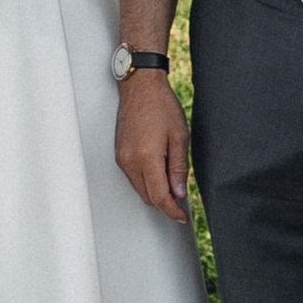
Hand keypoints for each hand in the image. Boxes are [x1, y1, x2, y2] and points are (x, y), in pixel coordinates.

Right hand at [116, 71, 189, 221]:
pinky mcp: (119, 154)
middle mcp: (130, 161)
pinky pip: (134, 177)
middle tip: (182, 197)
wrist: (140, 86)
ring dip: (155, 190)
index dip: (172, 210)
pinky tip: (159, 169)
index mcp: (147, 158)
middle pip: (148, 197)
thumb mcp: (180, 137)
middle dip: (165, 202)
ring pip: (140, 189)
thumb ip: (179, 169)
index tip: (182, 216)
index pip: (159, 197)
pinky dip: (147, 180)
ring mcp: (122, 158)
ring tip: (172, 178)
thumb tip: (179, 193)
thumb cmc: (161, 105)